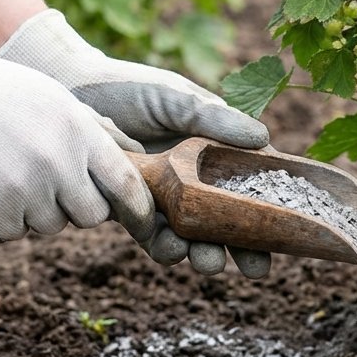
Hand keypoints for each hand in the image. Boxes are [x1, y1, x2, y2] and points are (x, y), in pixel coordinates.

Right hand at [0, 8, 155, 243]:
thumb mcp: (54, 97)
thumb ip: (94, 131)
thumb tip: (135, 154)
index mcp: (78, 131)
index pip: (126, 184)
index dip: (139, 209)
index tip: (144, 221)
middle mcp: (56, 162)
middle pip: (91, 215)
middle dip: (79, 207)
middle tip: (56, 186)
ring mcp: (23, 189)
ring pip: (49, 225)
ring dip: (36, 210)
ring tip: (11, 173)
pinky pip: (12, 233)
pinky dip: (3, 218)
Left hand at [0, 9, 272, 277]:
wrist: (71, 93)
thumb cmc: (130, 89)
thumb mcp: (177, 99)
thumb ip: (216, 120)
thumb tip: (264, 139)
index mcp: (216, 153)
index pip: (252, 188)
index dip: (271, 215)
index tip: (285, 241)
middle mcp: (195, 179)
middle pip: (228, 222)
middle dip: (241, 249)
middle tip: (250, 268)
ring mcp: (165, 197)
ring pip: (192, 235)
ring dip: (202, 253)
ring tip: (204, 260)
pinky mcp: (131, 209)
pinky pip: (152, 236)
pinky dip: (164, 245)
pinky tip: (171, 247)